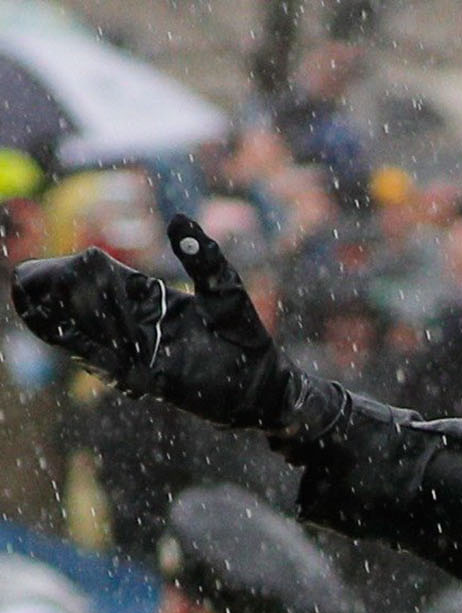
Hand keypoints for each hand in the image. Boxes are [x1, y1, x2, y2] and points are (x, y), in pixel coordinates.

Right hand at [10, 217, 336, 436]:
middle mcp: (139, 324)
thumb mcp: (226, 292)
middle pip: (90, 307)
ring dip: (71, 328)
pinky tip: (84, 350)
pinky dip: (100, 359)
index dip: (79, 271)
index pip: (103, 278)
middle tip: (38, 289)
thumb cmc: (247, 337)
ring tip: (43, 315)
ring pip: (93, 337)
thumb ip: (204, 258)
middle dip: (64, 298)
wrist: (265, 387)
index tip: (70, 265)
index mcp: (150, 297)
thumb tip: (178, 219)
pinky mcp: (152, 381)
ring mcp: (143, 353)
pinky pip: (116, 369)